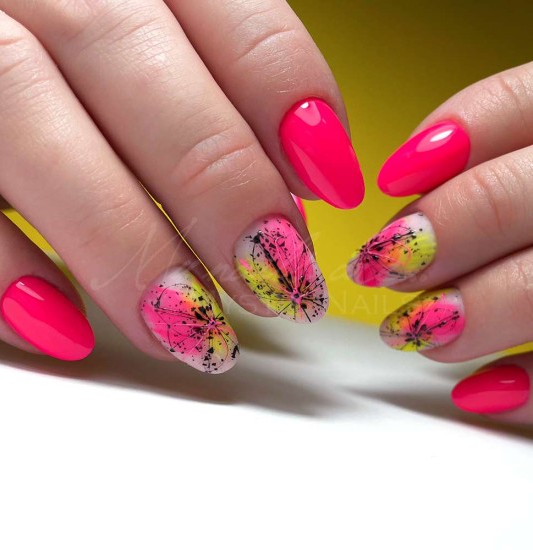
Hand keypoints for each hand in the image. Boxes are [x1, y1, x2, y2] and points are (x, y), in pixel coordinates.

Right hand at [0, 0, 364, 372]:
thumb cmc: (67, 53)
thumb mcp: (146, 41)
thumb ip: (213, 88)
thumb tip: (301, 176)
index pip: (227, 10)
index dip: (291, 98)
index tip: (334, 186)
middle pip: (129, 57)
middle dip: (217, 184)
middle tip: (276, 283)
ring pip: (22, 109)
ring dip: (121, 241)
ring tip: (192, 331)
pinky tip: (64, 324)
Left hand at [347, 62, 532, 423]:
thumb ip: (489, 162)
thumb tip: (403, 177)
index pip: (526, 104)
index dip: (454, 136)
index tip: (391, 177)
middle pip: (513, 198)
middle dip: (437, 234)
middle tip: (383, 269)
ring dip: (469, 314)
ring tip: (415, 333)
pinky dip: (528, 388)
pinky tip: (478, 391)